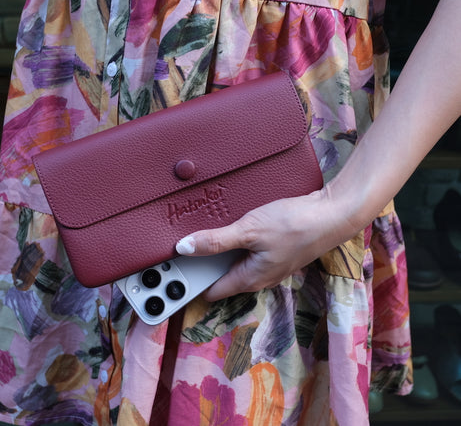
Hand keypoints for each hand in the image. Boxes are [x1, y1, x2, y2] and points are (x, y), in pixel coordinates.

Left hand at [175, 187, 354, 301]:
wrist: (333, 213)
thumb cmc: (295, 224)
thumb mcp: (248, 230)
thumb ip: (215, 241)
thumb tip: (183, 248)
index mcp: (249, 279)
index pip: (212, 291)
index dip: (190, 285)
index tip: (170, 274)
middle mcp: (259, 276)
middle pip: (222, 277)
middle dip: (202, 266)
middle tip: (180, 247)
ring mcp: (269, 264)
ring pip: (235, 263)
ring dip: (218, 252)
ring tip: (200, 234)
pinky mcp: (276, 249)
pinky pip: (247, 251)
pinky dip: (235, 243)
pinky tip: (230, 227)